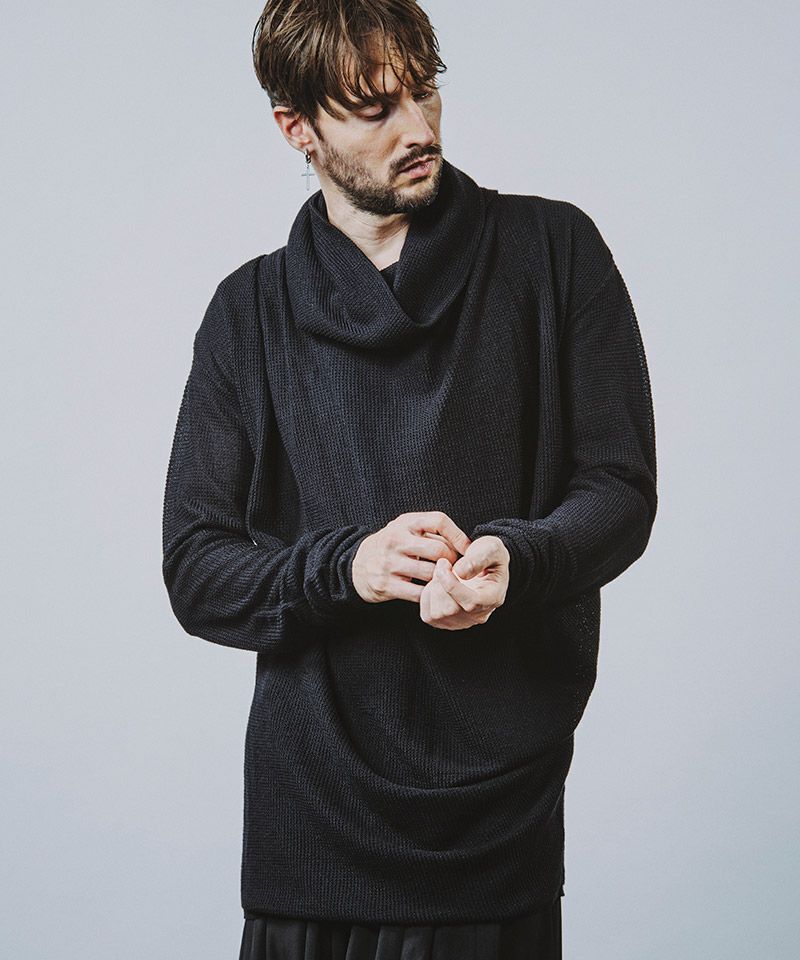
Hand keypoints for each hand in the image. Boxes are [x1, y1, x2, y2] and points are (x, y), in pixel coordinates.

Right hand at [351, 511, 472, 603]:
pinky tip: (432, 592)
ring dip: (442, 579)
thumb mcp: (405, 529)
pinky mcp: (386, 585)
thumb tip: (465, 544)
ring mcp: (389, 563)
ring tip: (446, 581)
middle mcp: (395, 540)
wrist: (356, 566)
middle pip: (438, 550)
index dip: (458, 535)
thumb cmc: (392, 546)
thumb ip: (430, 531)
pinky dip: (429, 594)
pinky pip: (418, 593)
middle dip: (453, 561)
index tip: (468, 548)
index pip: (438, 520)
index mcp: (405, 523)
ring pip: (430, 573)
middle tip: (457, 569)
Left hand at [418, 535, 509, 629]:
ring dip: (433, 589)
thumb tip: (460, 573)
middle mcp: (479, 616)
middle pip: (450, 610)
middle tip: (443, 564)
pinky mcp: (445, 623)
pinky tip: (438, 585)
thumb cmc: (486, 553)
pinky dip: (427, 598)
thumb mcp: (489, 547)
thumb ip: (478, 558)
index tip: (443, 562)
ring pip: (437, 614)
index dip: (452, 584)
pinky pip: (428, 616)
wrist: (480, 562)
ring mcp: (462, 622)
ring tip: (442, 574)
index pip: (471, 603)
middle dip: (440, 584)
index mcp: (494, 597)